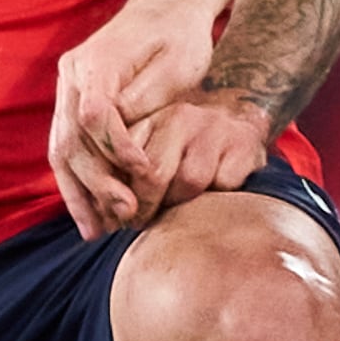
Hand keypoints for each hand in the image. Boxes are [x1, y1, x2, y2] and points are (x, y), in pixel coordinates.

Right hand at [49, 0, 227, 237]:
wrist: (168, 6)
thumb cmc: (181, 34)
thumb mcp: (178, 63)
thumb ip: (147, 99)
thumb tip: (122, 134)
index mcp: (97, 59)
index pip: (95, 114)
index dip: (118, 149)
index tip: (146, 173)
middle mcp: (72, 74)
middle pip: (71, 138)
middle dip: (97, 182)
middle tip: (127, 213)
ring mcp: (67, 88)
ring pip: (60, 150)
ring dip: (78, 193)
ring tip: (97, 231)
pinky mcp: (73, 101)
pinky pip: (66, 149)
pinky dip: (77, 183)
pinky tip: (91, 216)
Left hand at [122, 94, 273, 225]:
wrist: (240, 131)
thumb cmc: (183, 156)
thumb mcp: (147, 156)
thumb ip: (119, 176)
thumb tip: (96, 219)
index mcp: (147, 116)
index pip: (118, 157)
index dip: (111, 195)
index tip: (110, 219)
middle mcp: (180, 115)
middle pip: (153, 173)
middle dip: (144, 209)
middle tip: (139, 225)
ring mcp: (214, 127)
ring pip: (190, 179)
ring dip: (181, 206)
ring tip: (176, 214)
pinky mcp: (244, 143)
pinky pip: (224, 183)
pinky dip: (217, 199)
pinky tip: (213, 200)